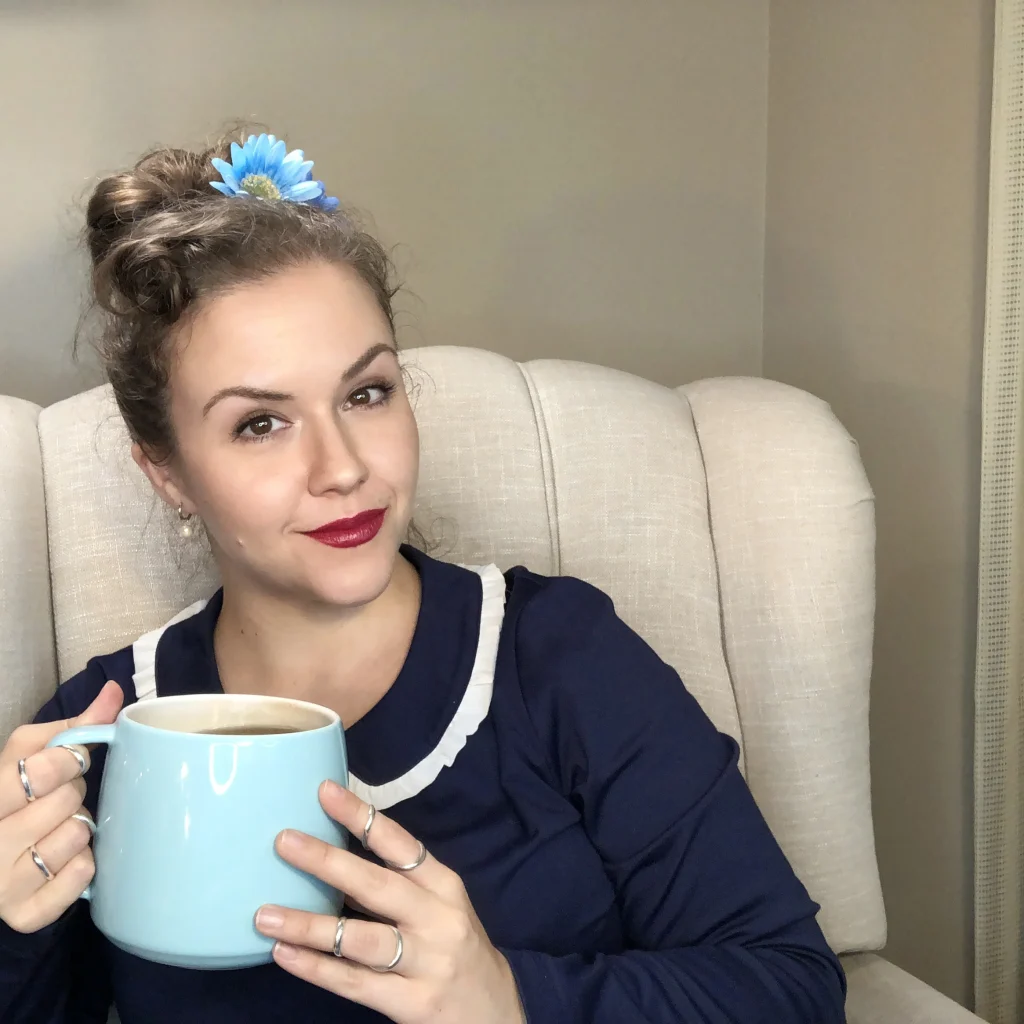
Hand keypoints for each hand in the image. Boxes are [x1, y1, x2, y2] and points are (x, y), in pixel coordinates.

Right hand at [0, 682, 122, 932]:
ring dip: (80, 829)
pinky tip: (64, 860)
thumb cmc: (13, 798)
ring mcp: (2, 886)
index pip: (41, 769)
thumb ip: (72, 725)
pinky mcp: (26, 915)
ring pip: (75, 838)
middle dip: (72, 794)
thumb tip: (113, 692)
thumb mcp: (27, 755)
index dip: (69, 760)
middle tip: (59, 801)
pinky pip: (81, 878)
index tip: (70, 762)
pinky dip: (83, 866)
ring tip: (59, 829)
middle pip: (64, 802)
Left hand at [256, 781, 525, 1023]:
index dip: (363, 817)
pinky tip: (284, 955)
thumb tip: (334, 859)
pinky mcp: (412, 1003)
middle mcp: (437, 919)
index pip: (400, 844)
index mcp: (444, 886)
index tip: (326, 792)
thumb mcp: (441, 908)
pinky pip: (355, 983)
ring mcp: (426, 963)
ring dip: (309, 925)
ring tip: (265, 914)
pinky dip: (316, 968)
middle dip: (328, 862)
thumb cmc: (456, 948)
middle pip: (377, 886)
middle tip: (284, 841)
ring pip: (360, 939)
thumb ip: (399, 885)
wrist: (495, 1014)